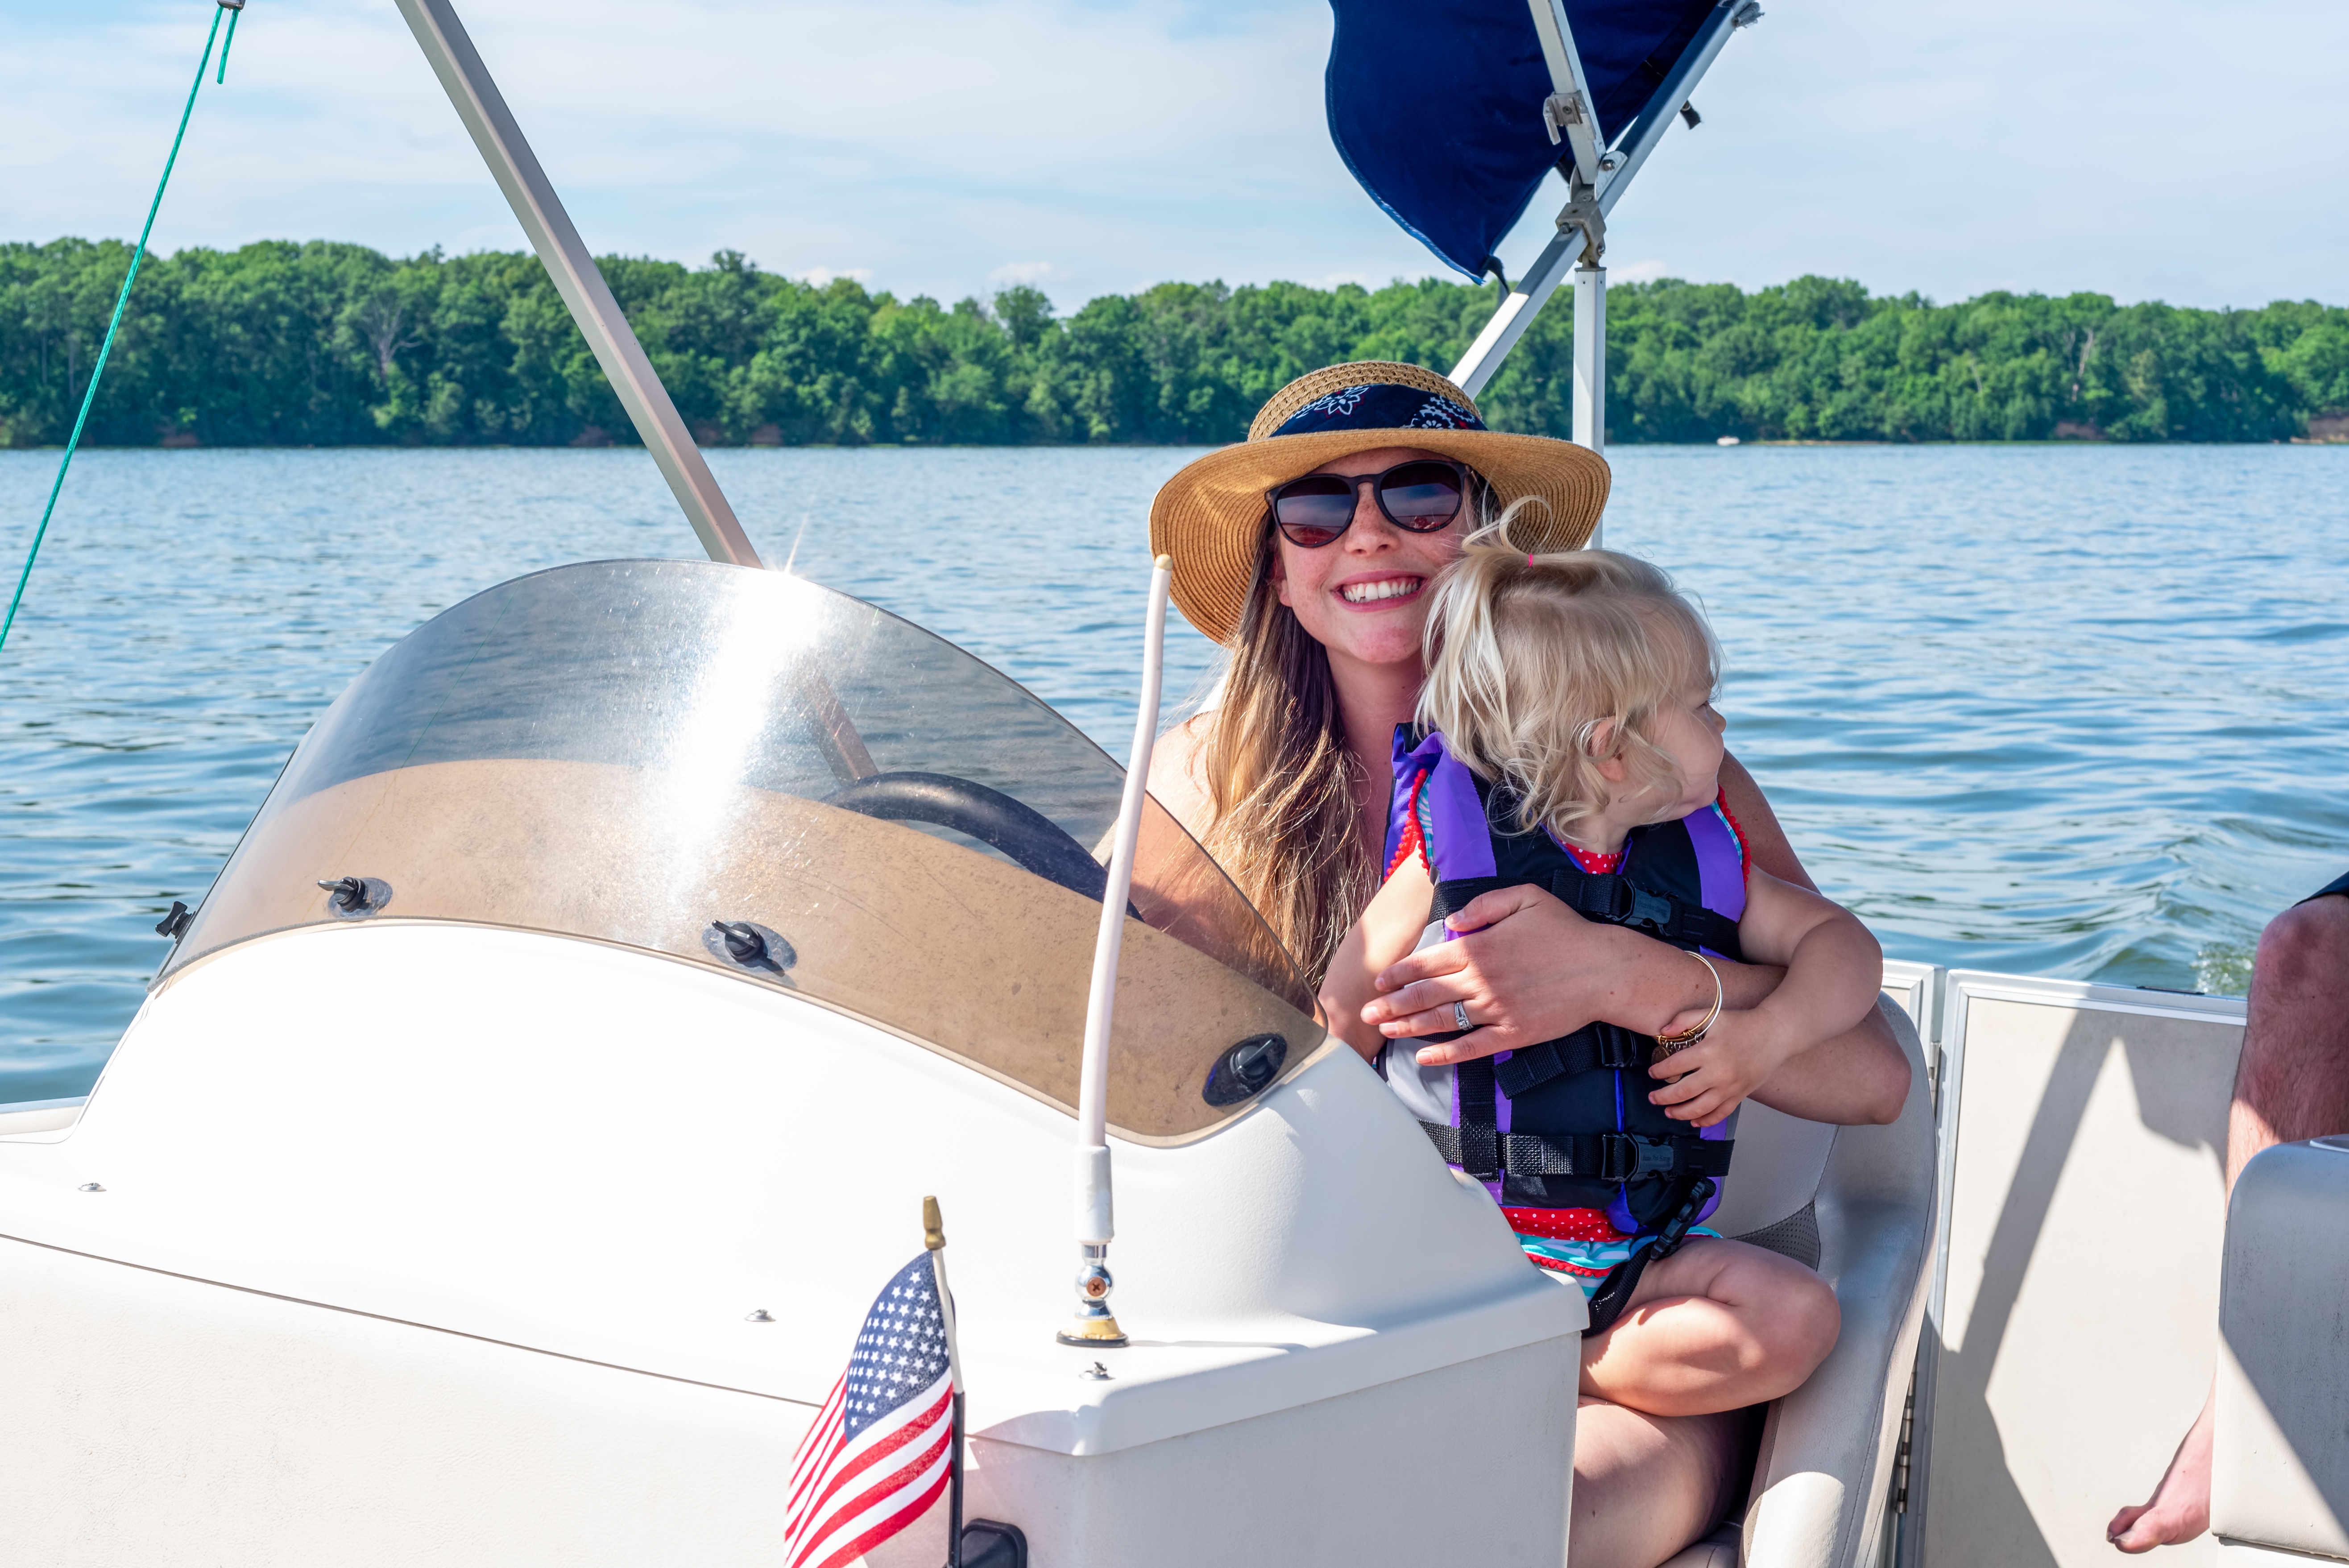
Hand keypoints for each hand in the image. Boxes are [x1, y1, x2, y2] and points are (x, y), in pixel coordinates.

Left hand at [1361, 885, 1631, 1065]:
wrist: (1604, 970)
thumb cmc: (1566, 931)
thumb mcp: (1526, 898)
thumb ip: (1483, 906)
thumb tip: (1452, 922)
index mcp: (1480, 947)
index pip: (1427, 962)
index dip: (1399, 973)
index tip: (1379, 982)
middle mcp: (1481, 981)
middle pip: (1426, 995)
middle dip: (1392, 1004)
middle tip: (1366, 1013)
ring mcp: (1496, 1010)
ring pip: (1442, 1021)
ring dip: (1409, 1027)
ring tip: (1384, 1031)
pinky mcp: (1514, 1034)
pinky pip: (1472, 1047)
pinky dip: (1446, 1054)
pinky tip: (1424, 1058)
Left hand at [1644, 1011, 1797, 1128]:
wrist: (1775, 1034)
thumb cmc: (1743, 1023)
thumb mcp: (1711, 1015)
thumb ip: (1684, 1020)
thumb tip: (1663, 1032)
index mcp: (1708, 1051)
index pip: (1675, 1066)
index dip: (1659, 1071)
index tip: (1653, 1072)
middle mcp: (1719, 1073)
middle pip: (1684, 1091)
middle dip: (1663, 1097)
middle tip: (1652, 1098)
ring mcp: (1731, 1087)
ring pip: (1700, 1108)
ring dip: (1681, 1113)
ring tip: (1668, 1112)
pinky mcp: (1741, 1094)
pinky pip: (1721, 1113)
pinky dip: (1706, 1120)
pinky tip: (1694, 1120)